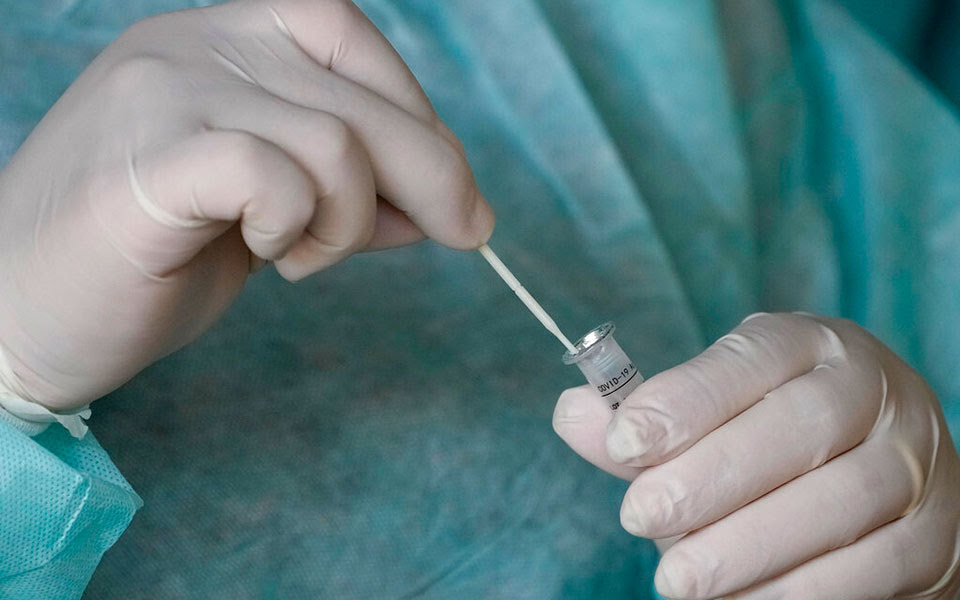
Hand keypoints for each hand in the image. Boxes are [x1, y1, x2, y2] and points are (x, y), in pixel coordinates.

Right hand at [0, 0, 492, 411]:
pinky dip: (297, 225)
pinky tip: (264, 252)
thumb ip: (345, 191)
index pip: (343, 33)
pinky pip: (277, 175)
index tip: (452, 186)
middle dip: (434, 173)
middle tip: (467, 232)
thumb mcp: (269, 214)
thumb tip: (445, 201)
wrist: (22, 318)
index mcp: (216, 42)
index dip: (413, 106)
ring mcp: (163, 95)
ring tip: (300, 259)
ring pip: (333, 142)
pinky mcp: (147, 162)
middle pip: (356, 95)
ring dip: (348, 220)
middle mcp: (189, 47)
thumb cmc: (148, 263)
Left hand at [553, 313, 959, 598]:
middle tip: (640, 516)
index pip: (751, 358)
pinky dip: (799, 590)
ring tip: (676, 578)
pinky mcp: (934, 536)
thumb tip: (572, 413)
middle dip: (711, 477)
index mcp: (811, 345)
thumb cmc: (772, 438)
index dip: (685, 399)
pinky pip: (873, 567)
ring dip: (749, 547)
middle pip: (800, 428)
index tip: (623, 443)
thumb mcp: (713, 413)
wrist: (885, 476)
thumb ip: (646, 421)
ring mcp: (915, 462)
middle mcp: (874, 393)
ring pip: (840, 502)